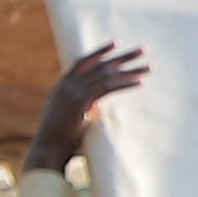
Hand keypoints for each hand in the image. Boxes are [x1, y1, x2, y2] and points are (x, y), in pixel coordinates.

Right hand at [25, 43, 153, 176]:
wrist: (47, 153)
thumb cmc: (59, 143)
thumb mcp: (69, 120)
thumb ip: (82, 110)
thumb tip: (96, 110)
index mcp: (62, 87)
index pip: (83, 62)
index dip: (100, 52)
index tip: (117, 43)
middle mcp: (67, 86)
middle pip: (100, 65)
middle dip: (123, 56)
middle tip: (143, 49)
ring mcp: (73, 93)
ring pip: (107, 75)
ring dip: (131, 70)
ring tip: (150, 67)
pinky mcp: (81, 102)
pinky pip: (108, 88)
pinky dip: (125, 83)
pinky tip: (141, 82)